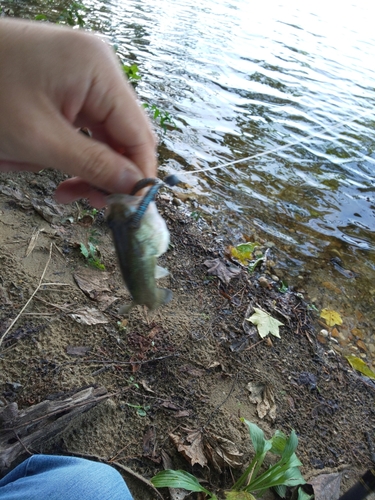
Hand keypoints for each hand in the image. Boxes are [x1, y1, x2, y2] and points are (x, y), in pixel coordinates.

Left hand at [0, 19, 156, 206]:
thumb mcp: (40, 139)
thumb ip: (94, 165)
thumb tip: (134, 188)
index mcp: (99, 71)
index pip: (138, 133)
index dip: (139, 174)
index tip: (132, 209)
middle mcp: (99, 69)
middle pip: (124, 135)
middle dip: (110, 173)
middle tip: (94, 205)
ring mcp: (84, 75)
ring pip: (105, 135)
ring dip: (90, 167)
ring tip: (67, 192)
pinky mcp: (70, 85)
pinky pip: (87, 127)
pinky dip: (76, 152)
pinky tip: (59, 169)